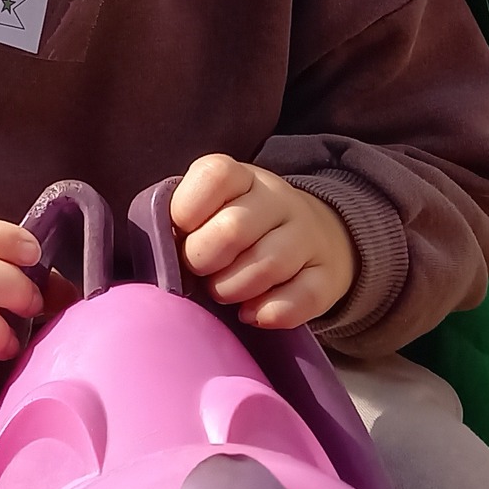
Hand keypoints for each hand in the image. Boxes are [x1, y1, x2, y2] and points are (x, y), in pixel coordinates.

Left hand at [170, 156, 355, 329]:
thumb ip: (184, 219)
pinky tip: (251, 313)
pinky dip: (270, 312)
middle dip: (203, 259)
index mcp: (241, 176)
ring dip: (232, 289)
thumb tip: (160, 248)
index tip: (179, 231)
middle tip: (199, 270)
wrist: (310, 235)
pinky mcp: (328, 275)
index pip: (214, 175)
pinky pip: (302, 298)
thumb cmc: (239, 224)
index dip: (186, 210)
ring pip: (267, 265)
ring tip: (222, 291)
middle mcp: (278, 199)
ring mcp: (307, 235)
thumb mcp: (212, 206)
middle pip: (234, 227)